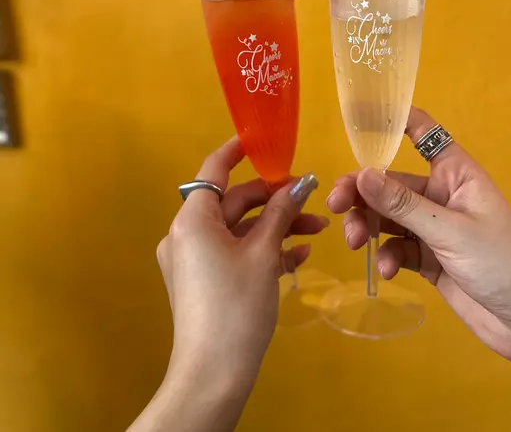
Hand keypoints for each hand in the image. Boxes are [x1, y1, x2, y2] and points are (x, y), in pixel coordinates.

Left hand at [157, 137, 323, 399]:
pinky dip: (263, 250)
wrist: (213, 374)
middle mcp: (187, 234)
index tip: (261, 140)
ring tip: (317, 228)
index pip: (213, 170)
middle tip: (310, 197)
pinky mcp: (204, 282)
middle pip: (234, 202)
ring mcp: (194, 260)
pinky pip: (235, 253)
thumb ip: (281, 213)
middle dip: (275, 199)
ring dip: (276, 226)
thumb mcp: (263, 254)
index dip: (236, 151)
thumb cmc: (236, 305)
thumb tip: (302, 182)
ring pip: (239, 229)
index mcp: (192, 219)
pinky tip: (298, 255)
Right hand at [327, 107, 510, 370]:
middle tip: (334, 205)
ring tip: (355, 243)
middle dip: (360, 191)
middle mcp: (440, 194)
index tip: (355, 113)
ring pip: (386, 216)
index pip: (422, 132)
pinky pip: (395, 247)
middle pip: (390, 181)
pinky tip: (386, 270)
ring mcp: (433, 228)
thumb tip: (360, 174)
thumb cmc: (503, 263)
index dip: (392, 119)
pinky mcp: (428, 259)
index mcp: (455, 173)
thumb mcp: (451, 232)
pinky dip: (385, 255)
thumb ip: (404, 205)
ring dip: (366, 226)